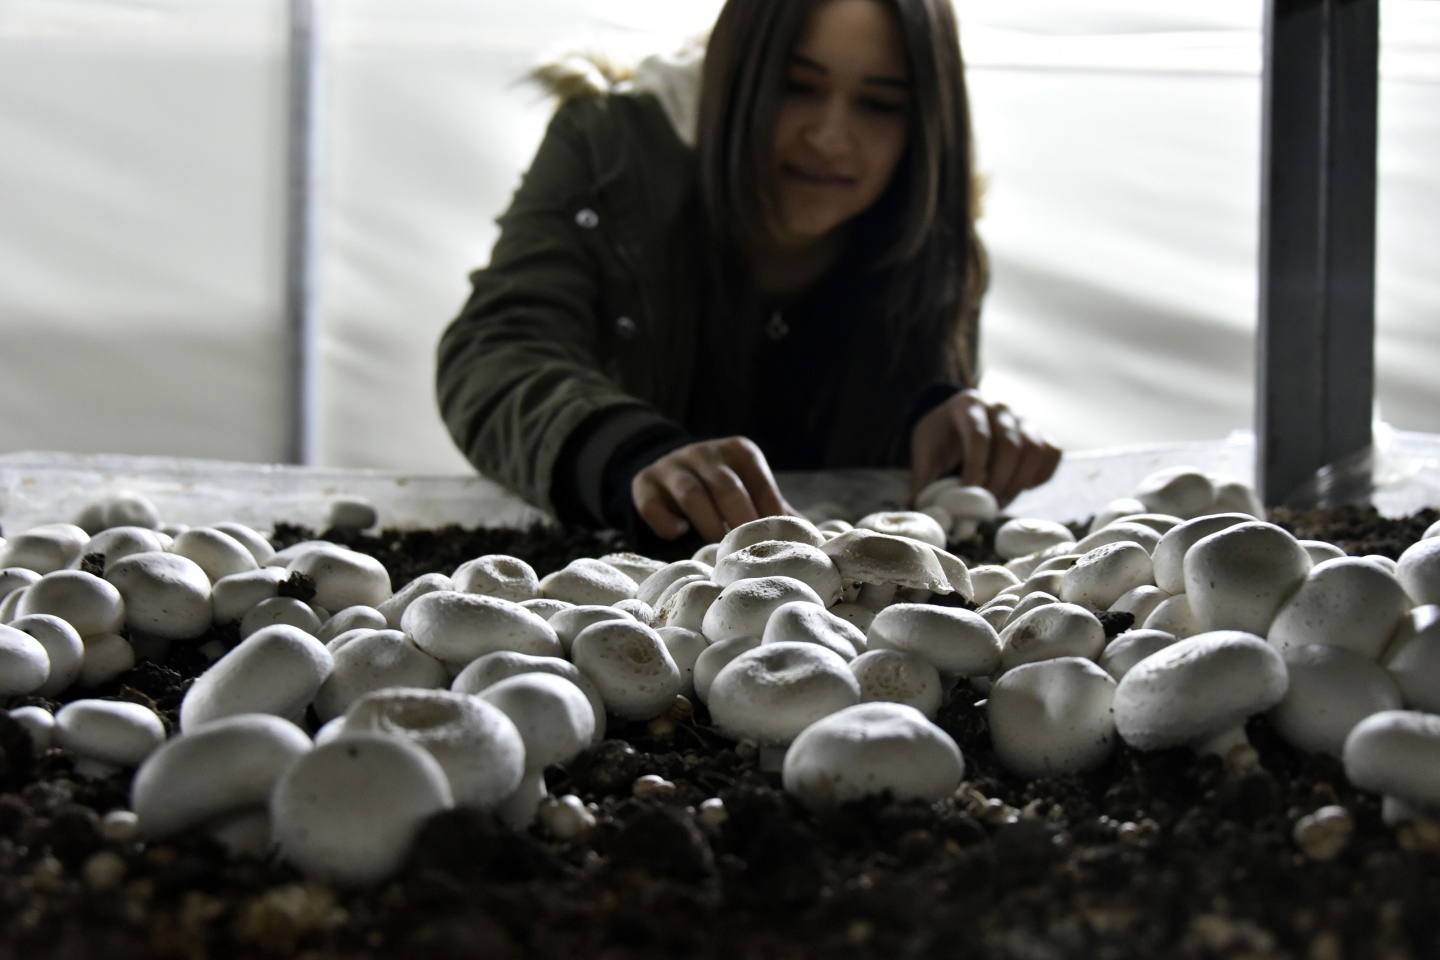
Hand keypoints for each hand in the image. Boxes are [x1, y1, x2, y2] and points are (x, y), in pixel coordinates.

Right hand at [631, 436, 792, 541]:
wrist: (671, 468)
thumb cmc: (722, 487)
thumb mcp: (749, 487)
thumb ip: (774, 509)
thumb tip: (814, 540)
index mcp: (738, 451)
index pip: (757, 480)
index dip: (766, 512)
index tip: (773, 541)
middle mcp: (704, 452)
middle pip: (726, 487)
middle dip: (739, 522)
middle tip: (747, 552)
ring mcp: (672, 465)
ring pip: (691, 493)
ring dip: (707, 524)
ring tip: (717, 550)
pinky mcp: (644, 482)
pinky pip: (652, 504)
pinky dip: (666, 522)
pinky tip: (678, 533)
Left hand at [909, 390, 1061, 505]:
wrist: (958, 421)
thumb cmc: (941, 437)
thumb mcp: (925, 451)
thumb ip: (924, 480)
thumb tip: (922, 513)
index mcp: (967, 405)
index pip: (979, 437)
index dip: (976, 469)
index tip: (968, 494)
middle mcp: (999, 407)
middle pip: (1011, 445)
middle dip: (1000, 481)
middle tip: (987, 506)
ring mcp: (1023, 418)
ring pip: (1034, 450)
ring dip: (1019, 482)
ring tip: (1001, 502)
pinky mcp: (1039, 432)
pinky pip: (1052, 453)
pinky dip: (1040, 475)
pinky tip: (1022, 488)